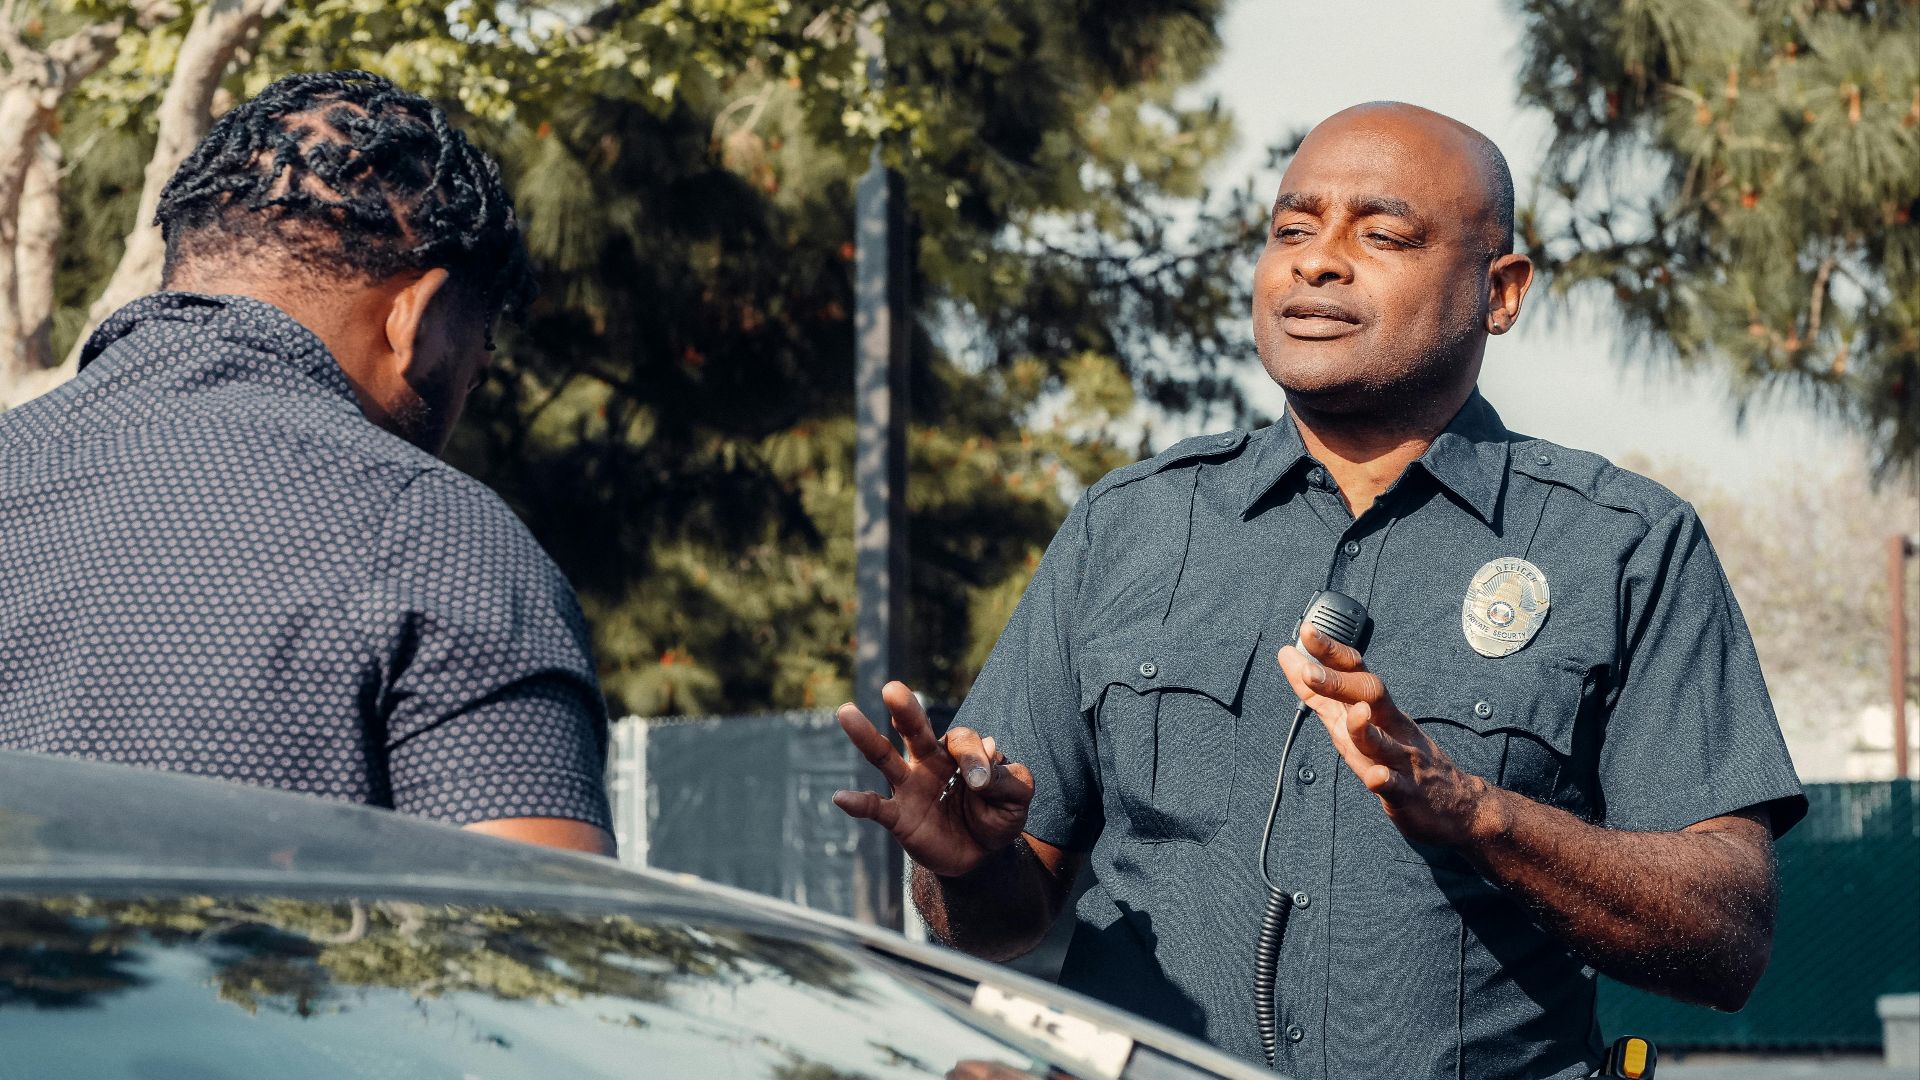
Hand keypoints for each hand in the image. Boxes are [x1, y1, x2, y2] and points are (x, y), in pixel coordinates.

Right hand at [831, 681, 1034, 877]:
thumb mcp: (1018, 796)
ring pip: (884, 757)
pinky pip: (875, 808)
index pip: (962, 740)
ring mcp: (909, 788)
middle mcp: (928, 762)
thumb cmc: (998, 815)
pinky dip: (858, 803)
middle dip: (905, 709)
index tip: (982, 784)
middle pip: (913, 730)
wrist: (982, 855)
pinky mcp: (899, 817)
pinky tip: (841, 797)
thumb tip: (986, 765)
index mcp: (958, 751)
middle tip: (892, 689)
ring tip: (847, 712)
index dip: (973, 758)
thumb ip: (1010, 778)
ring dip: (866, 736)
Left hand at [1277, 624, 1502, 848]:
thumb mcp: (1354, 722)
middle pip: (1371, 695)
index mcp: (1377, 708)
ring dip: (1366, 728)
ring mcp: (1401, 758)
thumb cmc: (1396, 755)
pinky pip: (1396, 784)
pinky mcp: (1407, 792)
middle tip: (1309, 671)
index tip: (1307, 631)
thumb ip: (1320, 693)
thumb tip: (1289, 657)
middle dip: (1339, 682)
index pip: (1355, 671)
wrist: (1452, 803)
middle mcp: (1391, 726)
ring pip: (1383, 740)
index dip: (1330, 652)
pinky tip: (1375, 777)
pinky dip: (1385, 779)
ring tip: (1354, 714)